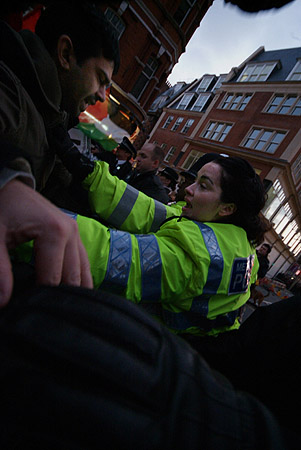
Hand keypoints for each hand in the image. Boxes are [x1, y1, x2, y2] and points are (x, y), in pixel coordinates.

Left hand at [0, 179, 92, 305]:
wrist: (9, 186)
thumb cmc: (2, 208)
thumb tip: (4, 301)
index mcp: (55, 233)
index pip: (53, 279)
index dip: (40, 300)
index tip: (28, 311)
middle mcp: (71, 232)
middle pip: (72, 278)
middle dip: (58, 298)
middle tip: (43, 314)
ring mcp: (76, 233)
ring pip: (83, 273)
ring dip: (73, 291)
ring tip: (57, 308)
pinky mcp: (75, 234)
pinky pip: (83, 262)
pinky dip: (77, 279)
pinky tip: (68, 293)